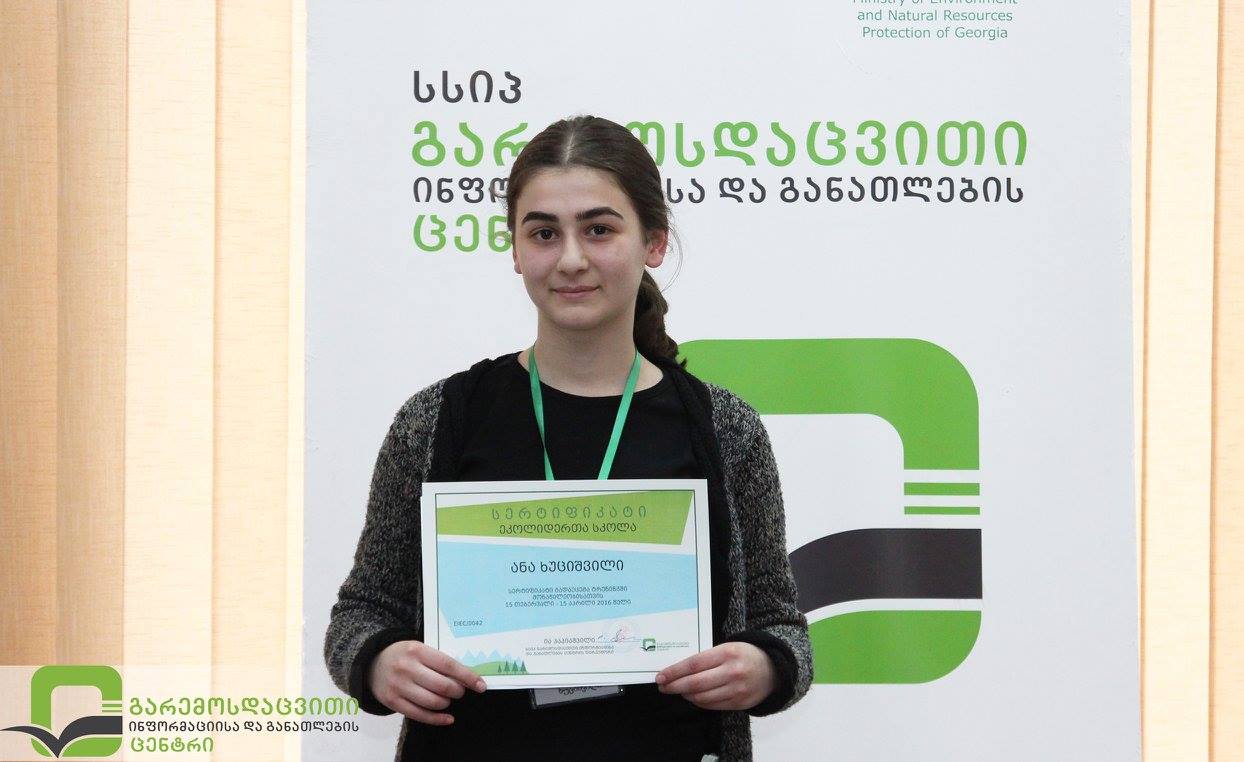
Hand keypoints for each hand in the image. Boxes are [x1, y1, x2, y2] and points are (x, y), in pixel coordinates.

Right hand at [368, 640, 485, 724]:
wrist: (371, 663)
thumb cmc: (403, 655)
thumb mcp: (419, 649)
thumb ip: (438, 660)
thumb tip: (466, 677)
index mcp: (417, 650)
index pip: (449, 665)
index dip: (467, 677)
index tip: (481, 685)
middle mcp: (407, 668)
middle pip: (442, 686)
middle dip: (458, 691)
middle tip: (460, 691)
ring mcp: (399, 686)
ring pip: (433, 702)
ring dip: (447, 703)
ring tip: (448, 699)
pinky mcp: (393, 701)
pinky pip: (420, 715)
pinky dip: (437, 719)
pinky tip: (447, 718)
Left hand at [655, 642, 775, 710]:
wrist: (773, 669)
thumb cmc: (745, 655)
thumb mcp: (727, 647)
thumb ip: (706, 658)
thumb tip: (679, 670)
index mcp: (727, 653)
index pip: (693, 664)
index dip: (674, 672)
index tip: (661, 676)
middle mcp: (732, 672)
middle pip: (695, 683)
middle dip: (675, 686)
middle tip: (663, 687)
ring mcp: (737, 689)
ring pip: (702, 697)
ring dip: (686, 695)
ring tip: (679, 690)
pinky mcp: (739, 703)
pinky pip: (712, 706)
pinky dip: (699, 702)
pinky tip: (694, 696)